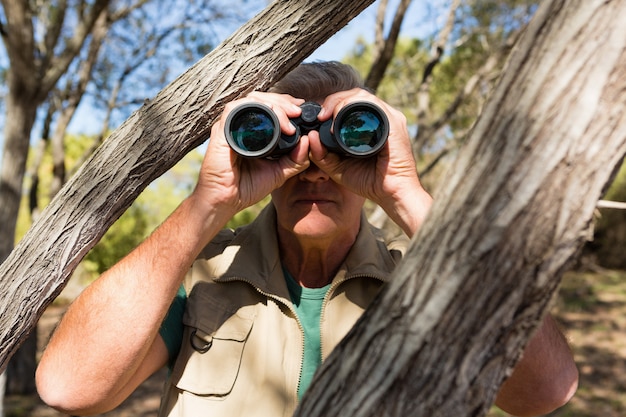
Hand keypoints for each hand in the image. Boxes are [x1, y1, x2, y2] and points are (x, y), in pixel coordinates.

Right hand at [193, 92, 310, 215]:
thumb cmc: (247, 187)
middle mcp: (241, 125)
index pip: (270, 106)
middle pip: (263, 99)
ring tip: (290, 116)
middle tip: (298, 112)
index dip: (286, 103)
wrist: (226, 201)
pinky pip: (235, 109)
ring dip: (274, 104)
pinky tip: (272, 117)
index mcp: (253, 131)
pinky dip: (255, 108)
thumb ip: (295, 159)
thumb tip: (308, 141)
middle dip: (283, 101)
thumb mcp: (279, 172)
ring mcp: (230, 126)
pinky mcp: (221, 131)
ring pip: (252, 100)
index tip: (302, 110)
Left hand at [308, 88, 431, 235]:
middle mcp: (380, 117)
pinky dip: (352, 106)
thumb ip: (321, 154)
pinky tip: (340, 117)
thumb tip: (310, 136)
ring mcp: (388, 117)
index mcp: (369, 124)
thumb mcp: (337, 167)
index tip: (317, 118)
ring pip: (360, 96)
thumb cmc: (368, 181)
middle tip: (319, 116)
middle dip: (332, 100)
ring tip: (327, 116)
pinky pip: (371, 104)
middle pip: (353, 95)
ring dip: (340, 101)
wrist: (391, 194)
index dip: (330, 105)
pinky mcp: (394, 122)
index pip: (348, 103)